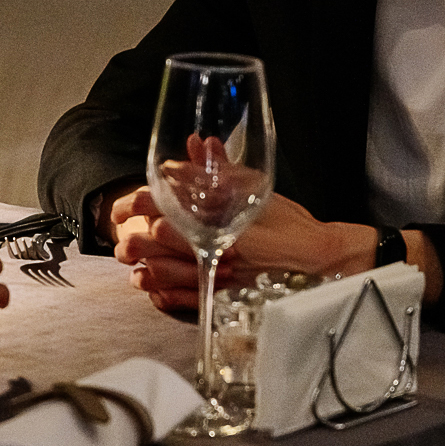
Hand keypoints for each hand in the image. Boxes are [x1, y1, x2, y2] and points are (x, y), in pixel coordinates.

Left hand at [110, 186, 375, 311]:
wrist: (322, 262)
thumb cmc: (292, 226)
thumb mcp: (258, 191)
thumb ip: (224, 169)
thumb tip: (198, 144)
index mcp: (222, 218)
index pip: (169, 207)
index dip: (141, 205)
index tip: (125, 206)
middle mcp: (216, 249)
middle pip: (160, 244)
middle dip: (136, 240)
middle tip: (122, 238)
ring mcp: (219, 277)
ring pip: (168, 275)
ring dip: (147, 269)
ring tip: (133, 266)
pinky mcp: (224, 298)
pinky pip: (186, 301)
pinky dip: (166, 295)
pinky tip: (154, 291)